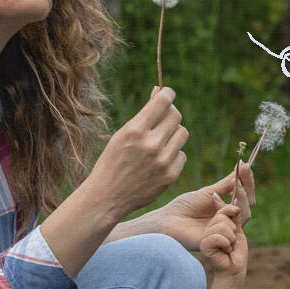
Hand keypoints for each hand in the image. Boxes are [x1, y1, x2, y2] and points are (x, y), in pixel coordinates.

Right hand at [85, 86, 189, 216]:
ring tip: (159, 142)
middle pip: (176, 116)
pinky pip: (182, 155)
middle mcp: (151, 144)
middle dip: (170, 114)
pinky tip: (158, 162)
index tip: (167, 94)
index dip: (167, 94)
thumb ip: (143, 115)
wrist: (107, 196)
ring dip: (173, 134)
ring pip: (182, 134)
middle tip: (162, 119)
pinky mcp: (170, 176)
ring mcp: (162, 161)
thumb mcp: (122, 135)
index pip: (163, 101)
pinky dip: (173, 155)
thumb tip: (159, 92)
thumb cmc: (112, 161)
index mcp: (135, 130)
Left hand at [158, 160, 254, 256]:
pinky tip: (215, 199)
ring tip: (232, 186)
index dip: (247, 181)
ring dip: (239, 199)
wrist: (168, 220)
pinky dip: (226, 212)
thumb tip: (241, 168)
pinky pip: (231, 229)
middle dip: (247, 188)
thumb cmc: (185, 207)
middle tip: (243, 171)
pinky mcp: (218, 241)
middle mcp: (229, 221)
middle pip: (248, 206)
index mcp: (226, 210)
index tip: (246, 164)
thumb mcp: (208, 193)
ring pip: (245, 216)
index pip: (244, 196)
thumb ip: (226, 185)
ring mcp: (225, 231)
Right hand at [198, 195, 247, 279]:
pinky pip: (219, 237)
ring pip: (222, 226)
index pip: (223, 209)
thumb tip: (235, 199)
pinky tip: (224, 251)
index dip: (230, 206)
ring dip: (231, 239)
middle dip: (233, 230)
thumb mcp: (237, 230)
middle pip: (223, 217)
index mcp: (216, 223)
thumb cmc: (236, 252)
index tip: (237, 193)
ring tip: (228, 247)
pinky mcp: (204, 245)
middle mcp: (209, 228)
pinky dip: (226, 245)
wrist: (233, 270)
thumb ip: (234, 216)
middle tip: (231, 242)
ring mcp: (205, 236)